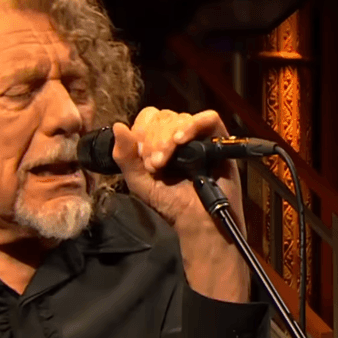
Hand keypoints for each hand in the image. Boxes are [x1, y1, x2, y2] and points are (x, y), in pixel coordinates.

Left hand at [110, 107, 243, 234]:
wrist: (198, 221)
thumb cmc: (170, 203)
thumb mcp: (139, 181)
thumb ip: (125, 156)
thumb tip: (118, 126)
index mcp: (159, 140)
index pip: (148, 117)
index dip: (142, 132)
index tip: (144, 159)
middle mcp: (179, 134)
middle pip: (163, 116)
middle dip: (154, 140)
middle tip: (155, 166)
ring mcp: (200, 135)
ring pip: (181, 118)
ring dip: (168, 138)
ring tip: (165, 163)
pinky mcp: (219, 138)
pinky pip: (209, 118)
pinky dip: (192, 125)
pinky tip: (181, 141)